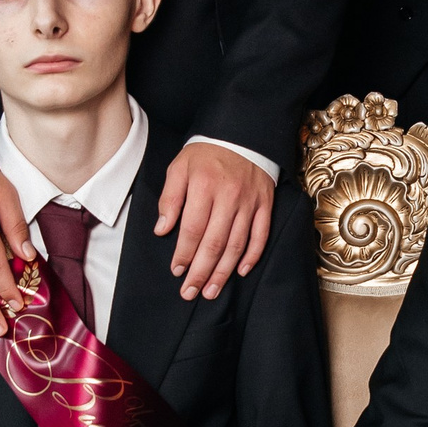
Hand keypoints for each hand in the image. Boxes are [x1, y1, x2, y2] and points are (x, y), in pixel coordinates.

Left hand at [156, 143, 273, 299]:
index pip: (192, 228)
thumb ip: (170, 199)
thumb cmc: (206, 154)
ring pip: (237, 244)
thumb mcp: (179, 168)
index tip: (177, 270)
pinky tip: (241, 272)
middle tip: (190, 292)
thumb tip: (162, 230)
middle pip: (214, 242)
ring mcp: (250, 202)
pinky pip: (261, 235)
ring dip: (223, 271)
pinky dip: (252, 256)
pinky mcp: (265, 204)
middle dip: (201, 272)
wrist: (242, 134)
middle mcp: (229, 197)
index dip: (184, 253)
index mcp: (204, 186)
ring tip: (212, 291)